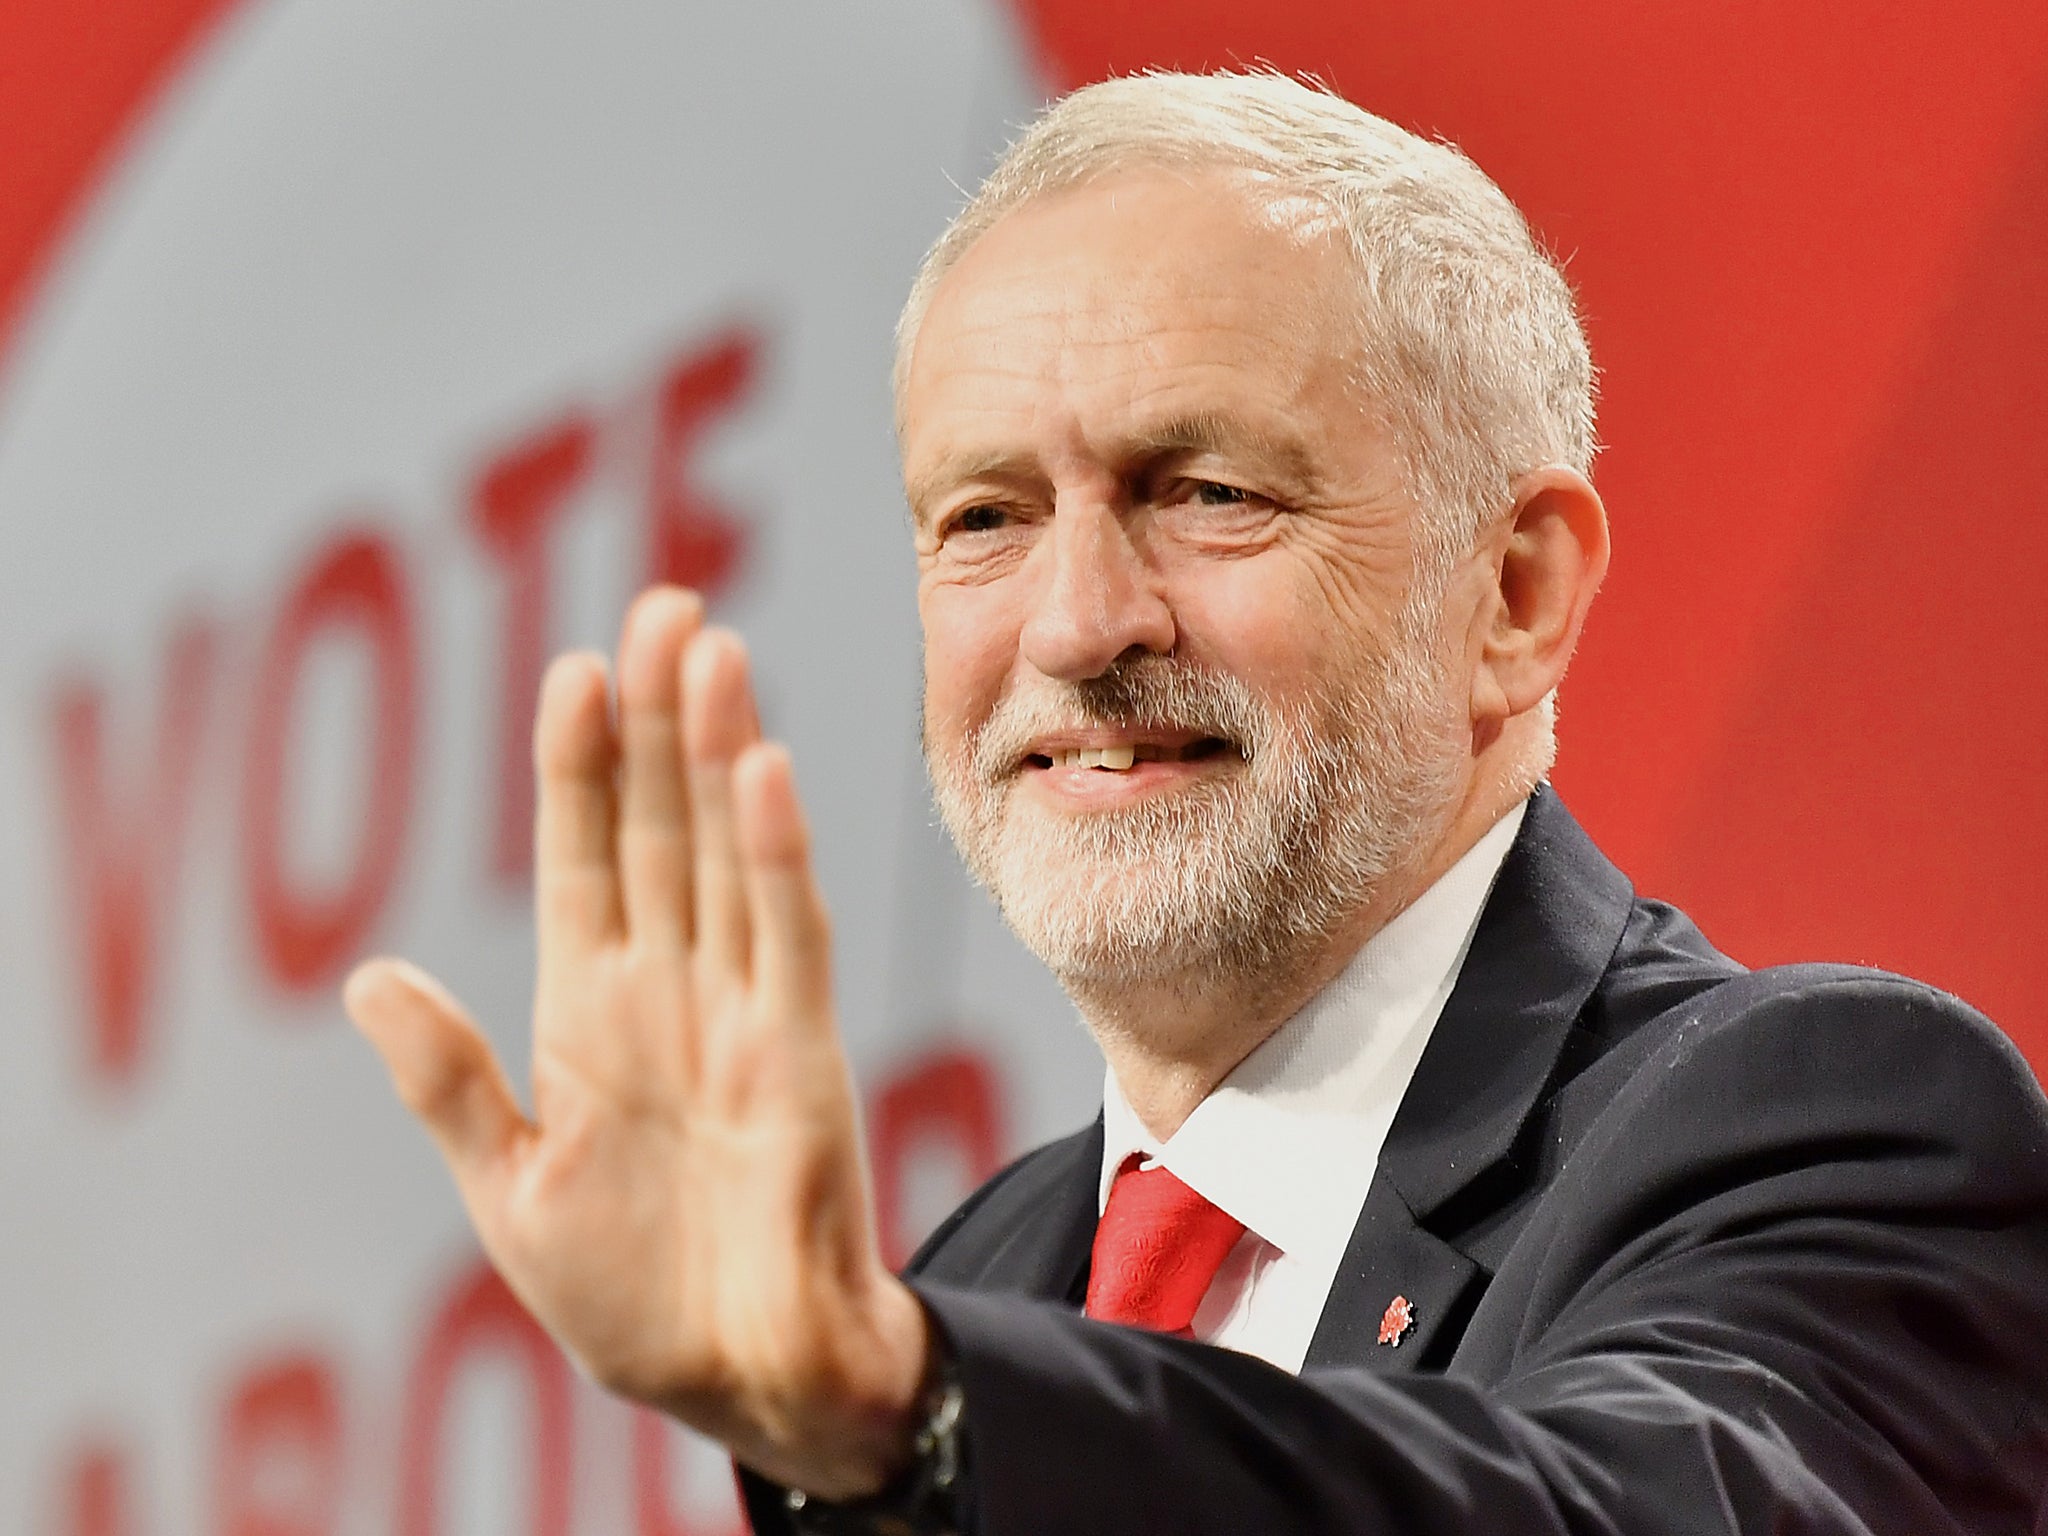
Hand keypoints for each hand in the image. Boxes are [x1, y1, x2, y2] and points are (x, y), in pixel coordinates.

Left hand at [345, 586, 929, 1498]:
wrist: (736, 1374)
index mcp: (591, 1011)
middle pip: (659, 825)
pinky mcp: (801, 1049)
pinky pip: (786, 936)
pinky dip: (774, 856)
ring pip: (725, 853)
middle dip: (657, 717)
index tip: (575, 671)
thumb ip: (448, 1080)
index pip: (582, 857)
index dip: (576, 765)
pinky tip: (759, 773)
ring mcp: (740, 1008)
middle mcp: (671, 987)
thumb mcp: (508, 1186)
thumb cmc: (627, 1292)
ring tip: (710, 648)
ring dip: (715, 753)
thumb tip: (367, 976)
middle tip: (667, 603)